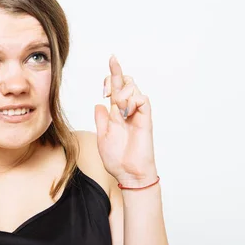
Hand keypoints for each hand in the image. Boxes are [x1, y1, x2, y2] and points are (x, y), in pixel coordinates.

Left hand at [94, 56, 157, 187]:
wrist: (128, 174)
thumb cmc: (117, 158)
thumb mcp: (102, 136)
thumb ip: (101, 119)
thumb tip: (99, 104)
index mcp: (116, 113)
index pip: (115, 88)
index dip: (111, 76)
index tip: (106, 70)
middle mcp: (127, 110)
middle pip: (126, 81)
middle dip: (115, 76)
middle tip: (106, 91)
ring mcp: (137, 114)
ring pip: (133, 87)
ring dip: (122, 93)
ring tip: (118, 109)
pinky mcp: (145, 119)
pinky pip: (142, 99)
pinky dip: (132, 101)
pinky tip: (125, 112)